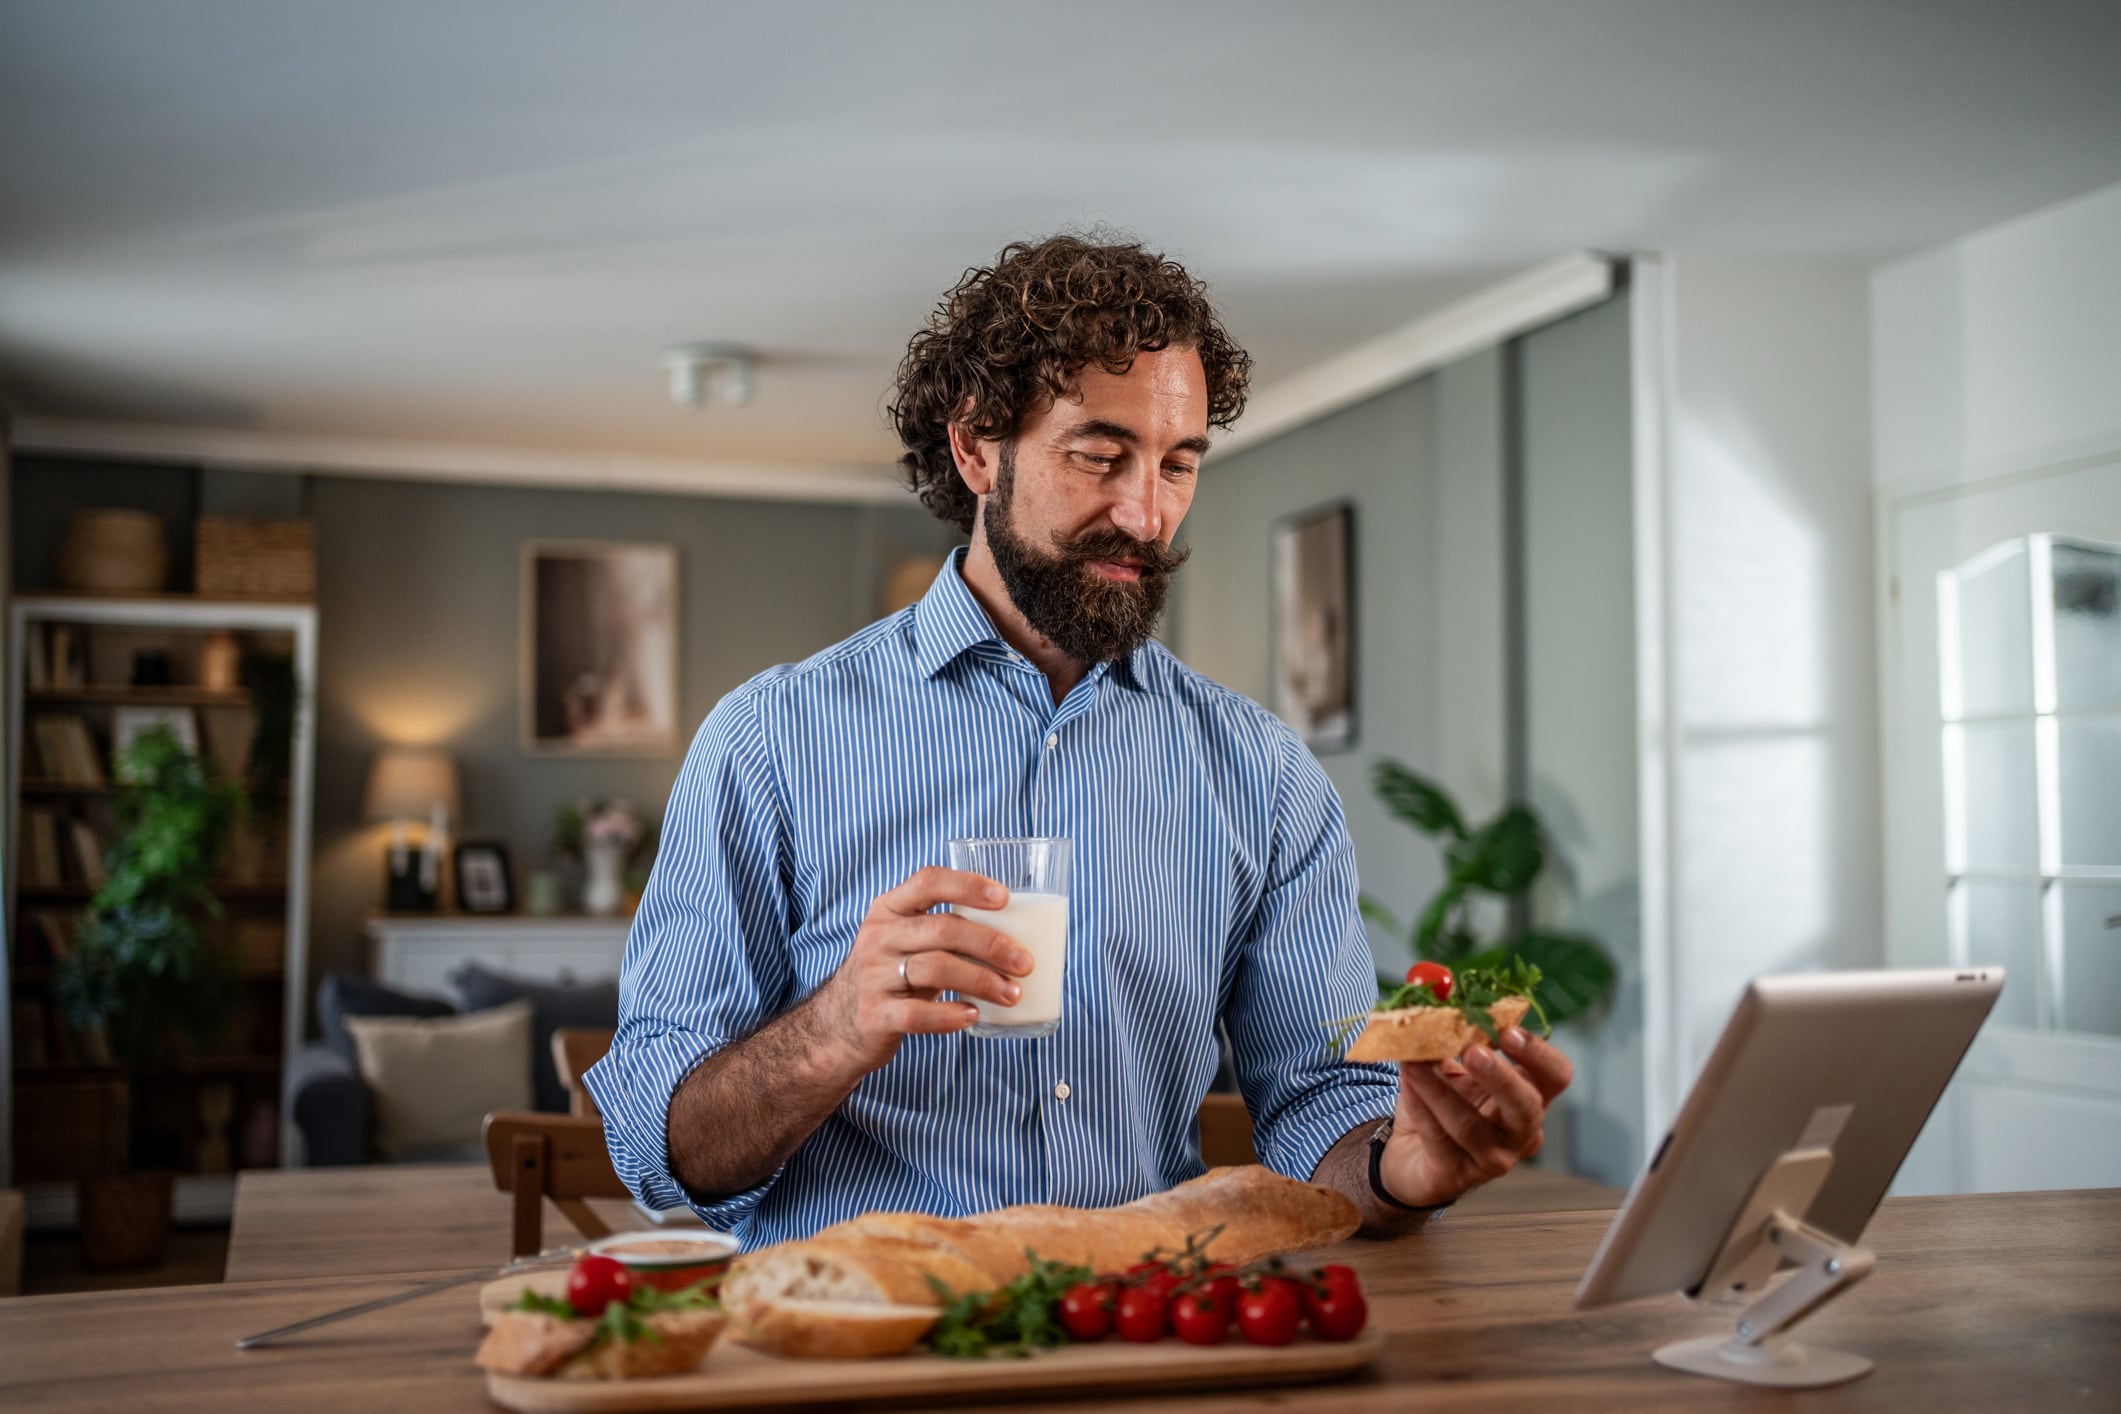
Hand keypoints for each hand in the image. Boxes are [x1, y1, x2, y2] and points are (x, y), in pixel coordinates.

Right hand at [813, 867, 1032, 1072]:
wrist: (840, 1024)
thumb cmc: (893, 975)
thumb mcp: (907, 942)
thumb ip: (945, 931)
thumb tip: (1018, 934)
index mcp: (889, 908)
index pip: (928, 881)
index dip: (968, 886)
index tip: (1005, 899)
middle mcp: (879, 936)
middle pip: (943, 929)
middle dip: (991, 944)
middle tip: (1024, 963)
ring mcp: (873, 976)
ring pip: (935, 969)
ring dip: (982, 981)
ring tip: (1011, 994)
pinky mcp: (875, 1014)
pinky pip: (917, 1014)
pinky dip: (949, 1016)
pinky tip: (973, 1015)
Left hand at [1375, 1026, 1573, 1208]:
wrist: (1411, 1155)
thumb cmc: (1443, 1102)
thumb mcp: (1451, 1066)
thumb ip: (1451, 1036)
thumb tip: (1437, 998)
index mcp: (1529, 1096)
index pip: (1555, 1076)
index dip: (1538, 1054)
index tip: (1507, 1030)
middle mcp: (1520, 1132)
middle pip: (1526, 1106)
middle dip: (1500, 1077)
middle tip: (1474, 1051)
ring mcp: (1491, 1159)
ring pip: (1469, 1125)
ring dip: (1439, 1088)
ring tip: (1414, 1061)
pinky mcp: (1455, 1176)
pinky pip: (1437, 1138)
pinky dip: (1419, 1106)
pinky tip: (1406, 1082)